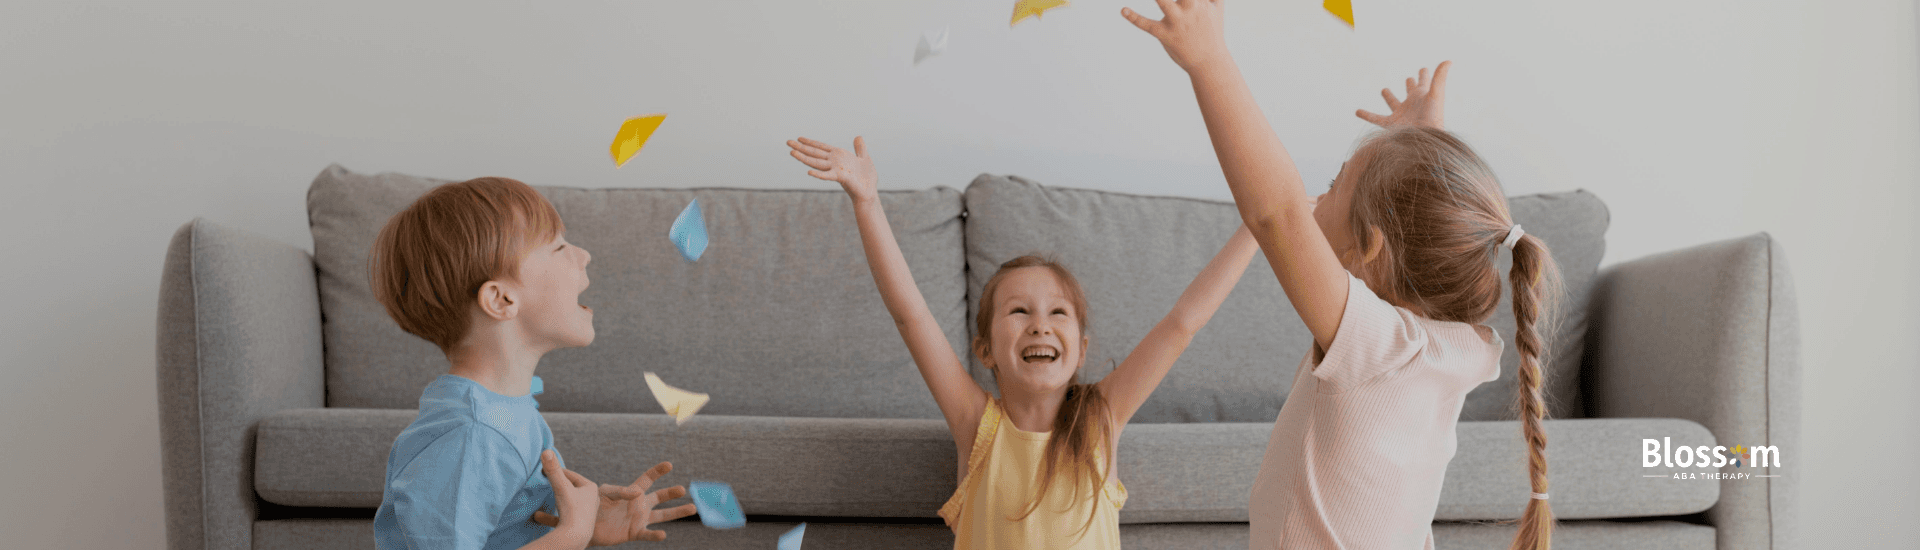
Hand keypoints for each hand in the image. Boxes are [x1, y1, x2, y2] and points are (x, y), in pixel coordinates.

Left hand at [534, 462, 696, 544]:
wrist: (584, 529)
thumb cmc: (585, 508)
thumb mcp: (576, 491)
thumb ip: (567, 478)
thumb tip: (551, 461)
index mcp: (628, 493)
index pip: (644, 480)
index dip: (657, 472)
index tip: (669, 464)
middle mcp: (636, 505)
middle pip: (658, 496)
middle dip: (670, 492)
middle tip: (685, 488)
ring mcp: (637, 519)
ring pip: (661, 516)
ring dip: (676, 513)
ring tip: (693, 508)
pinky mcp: (632, 533)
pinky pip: (646, 534)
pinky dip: (655, 535)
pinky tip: (664, 536)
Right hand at [540, 449, 599, 538]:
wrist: (575, 537)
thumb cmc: (572, 510)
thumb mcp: (561, 487)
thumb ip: (553, 470)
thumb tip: (546, 450)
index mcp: (591, 488)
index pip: (571, 475)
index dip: (557, 470)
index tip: (545, 467)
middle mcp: (591, 500)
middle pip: (571, 488)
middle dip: (558, 483)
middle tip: (545, 478)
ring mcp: (586, 513)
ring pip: (567, 501)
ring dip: (555, 498)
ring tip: (544, 495)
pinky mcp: (578, 525)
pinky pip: (562, 516)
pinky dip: (550, 514)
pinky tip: (537, 515)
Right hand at [789, 136, 878, 202]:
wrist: (869, 192)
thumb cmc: (867, 178)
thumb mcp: (864, 158)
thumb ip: (860, 148)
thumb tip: (858, 137)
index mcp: (838, 156)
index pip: (821, 147)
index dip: (810, 142)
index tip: (799, 137)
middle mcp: (834, 162)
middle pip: (814, 153)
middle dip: (801, 147)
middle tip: (788, 141)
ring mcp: (835, 170)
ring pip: (816, 163)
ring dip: (803, 157)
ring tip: (791, 152)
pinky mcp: (840, 177)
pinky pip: (827, 176)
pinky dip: (819, 174)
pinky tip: (809, 172)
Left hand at [1121, 0, 1230, 73]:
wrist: (1209, 62)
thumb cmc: (1212, 33)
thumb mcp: (1216, 9)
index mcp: (1199, 1)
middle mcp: (1189, 9)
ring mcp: (1177, 22)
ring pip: (1163, 0)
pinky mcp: (1165, 35)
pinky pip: (1147, 25)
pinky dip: (1134, 18)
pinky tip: (1123, 10)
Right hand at [1356, 61, 1449, 129]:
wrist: (1425, 141)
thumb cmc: (1433, 118)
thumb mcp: (1436, 94)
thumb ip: (1440, 77)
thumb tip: (1449, 60)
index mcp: (1423, 96)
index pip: (1424, 81)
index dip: (1424, 75)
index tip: (1423, 69)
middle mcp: (1412, 104)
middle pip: (1411, 91)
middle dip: (1410, 84)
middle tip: (1409, 79)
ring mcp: (1402, 114)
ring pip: (1394, 103)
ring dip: (1389, 96)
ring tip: (1384, 90)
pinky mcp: (1392, 124)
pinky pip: (1376, 119)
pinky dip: (1366, 115)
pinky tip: (1357, 111)